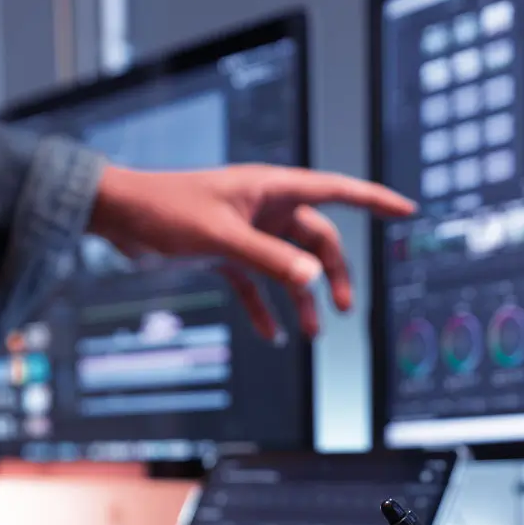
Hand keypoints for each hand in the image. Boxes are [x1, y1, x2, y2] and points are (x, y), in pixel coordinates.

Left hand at [90, 163, 414, 336]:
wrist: (116, 216)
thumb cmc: (165, 211)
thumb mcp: (221, 238)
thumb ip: (268, 260)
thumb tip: (314, 281)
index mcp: (271, 190)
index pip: (337, 191)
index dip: (374, 201)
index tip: (407, 210)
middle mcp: (265, 209)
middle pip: (317, 241)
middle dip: (334, 276)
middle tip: (344, 312)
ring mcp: (247, 233)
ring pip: (290, 267)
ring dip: (302, 299)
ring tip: (311, 333)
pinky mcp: (226, 255)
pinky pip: (256, 285)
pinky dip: (265, 309)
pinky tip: (272, 335)